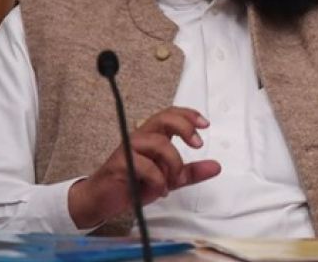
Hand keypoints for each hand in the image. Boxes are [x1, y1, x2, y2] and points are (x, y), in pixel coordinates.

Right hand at [67, 107, 220, 228]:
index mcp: (153, 136)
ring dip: (173, 163)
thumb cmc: (133, 184)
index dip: (188, 115)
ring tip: (173, 181)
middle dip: (185, 127)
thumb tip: (216, 166)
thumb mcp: (168, 179)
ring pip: (159, 143)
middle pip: (164, 118)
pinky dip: (158, 180)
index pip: (170, 115)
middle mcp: (141, 137)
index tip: (205, 124)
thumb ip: (190, 172)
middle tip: (198, 144)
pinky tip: (159, 190)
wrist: (101, 201)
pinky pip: (146, 166)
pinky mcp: (120, 163)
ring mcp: (129, 149)